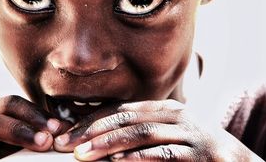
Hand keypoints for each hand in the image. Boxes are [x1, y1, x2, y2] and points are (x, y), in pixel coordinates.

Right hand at [0, 95, 71, 161]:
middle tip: (49, 138)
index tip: (61, 128)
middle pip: (6, 106)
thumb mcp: (16, 145)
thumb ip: (36, 138)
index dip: (40, 114)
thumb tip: (67, 131)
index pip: (19, 104)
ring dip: (15, 132)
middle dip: (31, 119)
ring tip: (37, 144)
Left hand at [54, 100, 262, 160]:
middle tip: (64, 145)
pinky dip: (141, 158)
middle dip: (92, 131)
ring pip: (142, 133)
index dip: (91, 120)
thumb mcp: (168, 137)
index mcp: (164, 109)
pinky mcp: (201, 155)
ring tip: (82, 155)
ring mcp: (189, 133)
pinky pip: (166, 154)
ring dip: (109, 144)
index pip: (120, 110)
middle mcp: (175, 115)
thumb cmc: (196, 152)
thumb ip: (140, 136)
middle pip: (126, 118)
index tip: (66, 134)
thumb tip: (102, 145)